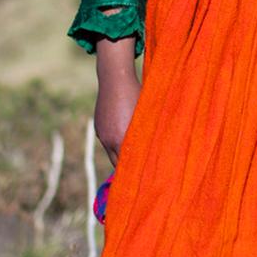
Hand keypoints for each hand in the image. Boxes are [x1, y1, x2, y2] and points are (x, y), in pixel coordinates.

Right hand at [94, 36, 139, 165]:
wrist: (115, 78)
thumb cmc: (136, 95)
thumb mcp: (146, 115)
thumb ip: (148, 135)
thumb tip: (158, 149)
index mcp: (120, 139)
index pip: (125, 166)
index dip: (134, 172)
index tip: (144, 178)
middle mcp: (108, 139)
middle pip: (116, 163)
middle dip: (126, 167)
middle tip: (139, 172)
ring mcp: (101, 133)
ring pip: (111, 152)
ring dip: (121, 153)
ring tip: (133, 153)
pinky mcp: (98, 127)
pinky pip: (107, 141)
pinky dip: (115, 142)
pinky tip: (125, 134)